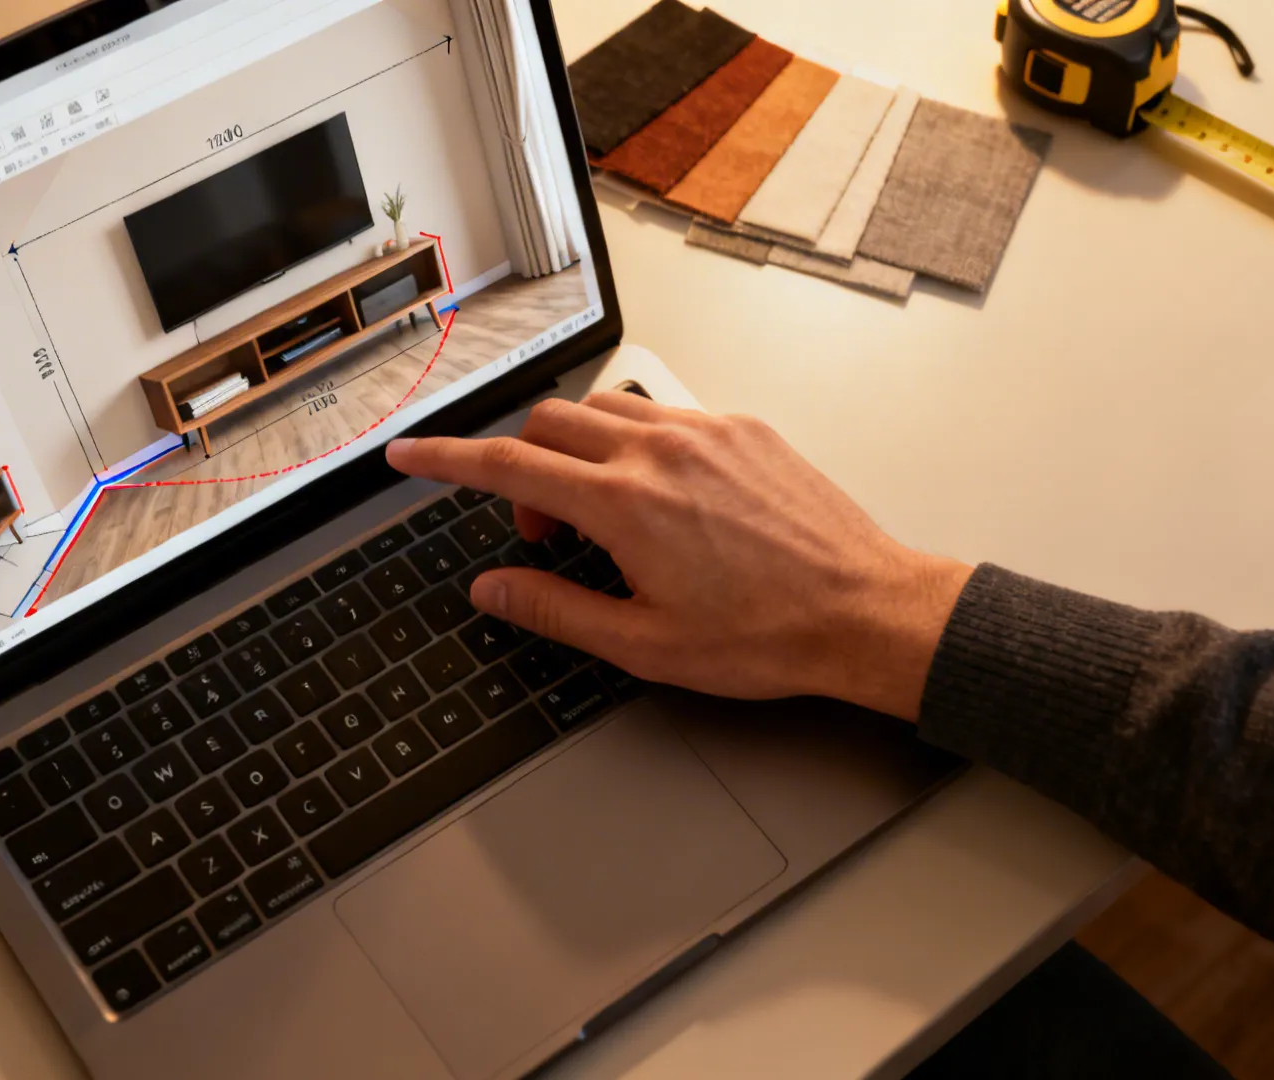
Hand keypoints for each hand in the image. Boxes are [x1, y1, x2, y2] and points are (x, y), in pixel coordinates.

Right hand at [385, 392, 972, 719]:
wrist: (865, 612)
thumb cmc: (767, 636)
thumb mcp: (643, 644)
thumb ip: (554, 608)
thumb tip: (492, 588)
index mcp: (625, 503)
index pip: (505, 465)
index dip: (445, 460)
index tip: (408, 457)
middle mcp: (660, 450)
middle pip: (548, 424)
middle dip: (521, 468)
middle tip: (543, 533)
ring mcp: (706, 430)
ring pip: (604, 408)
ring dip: (577, 450)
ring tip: (601, 516)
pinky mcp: (744, 428)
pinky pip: (663, 413)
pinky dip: (635, 443)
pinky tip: (660, 498)